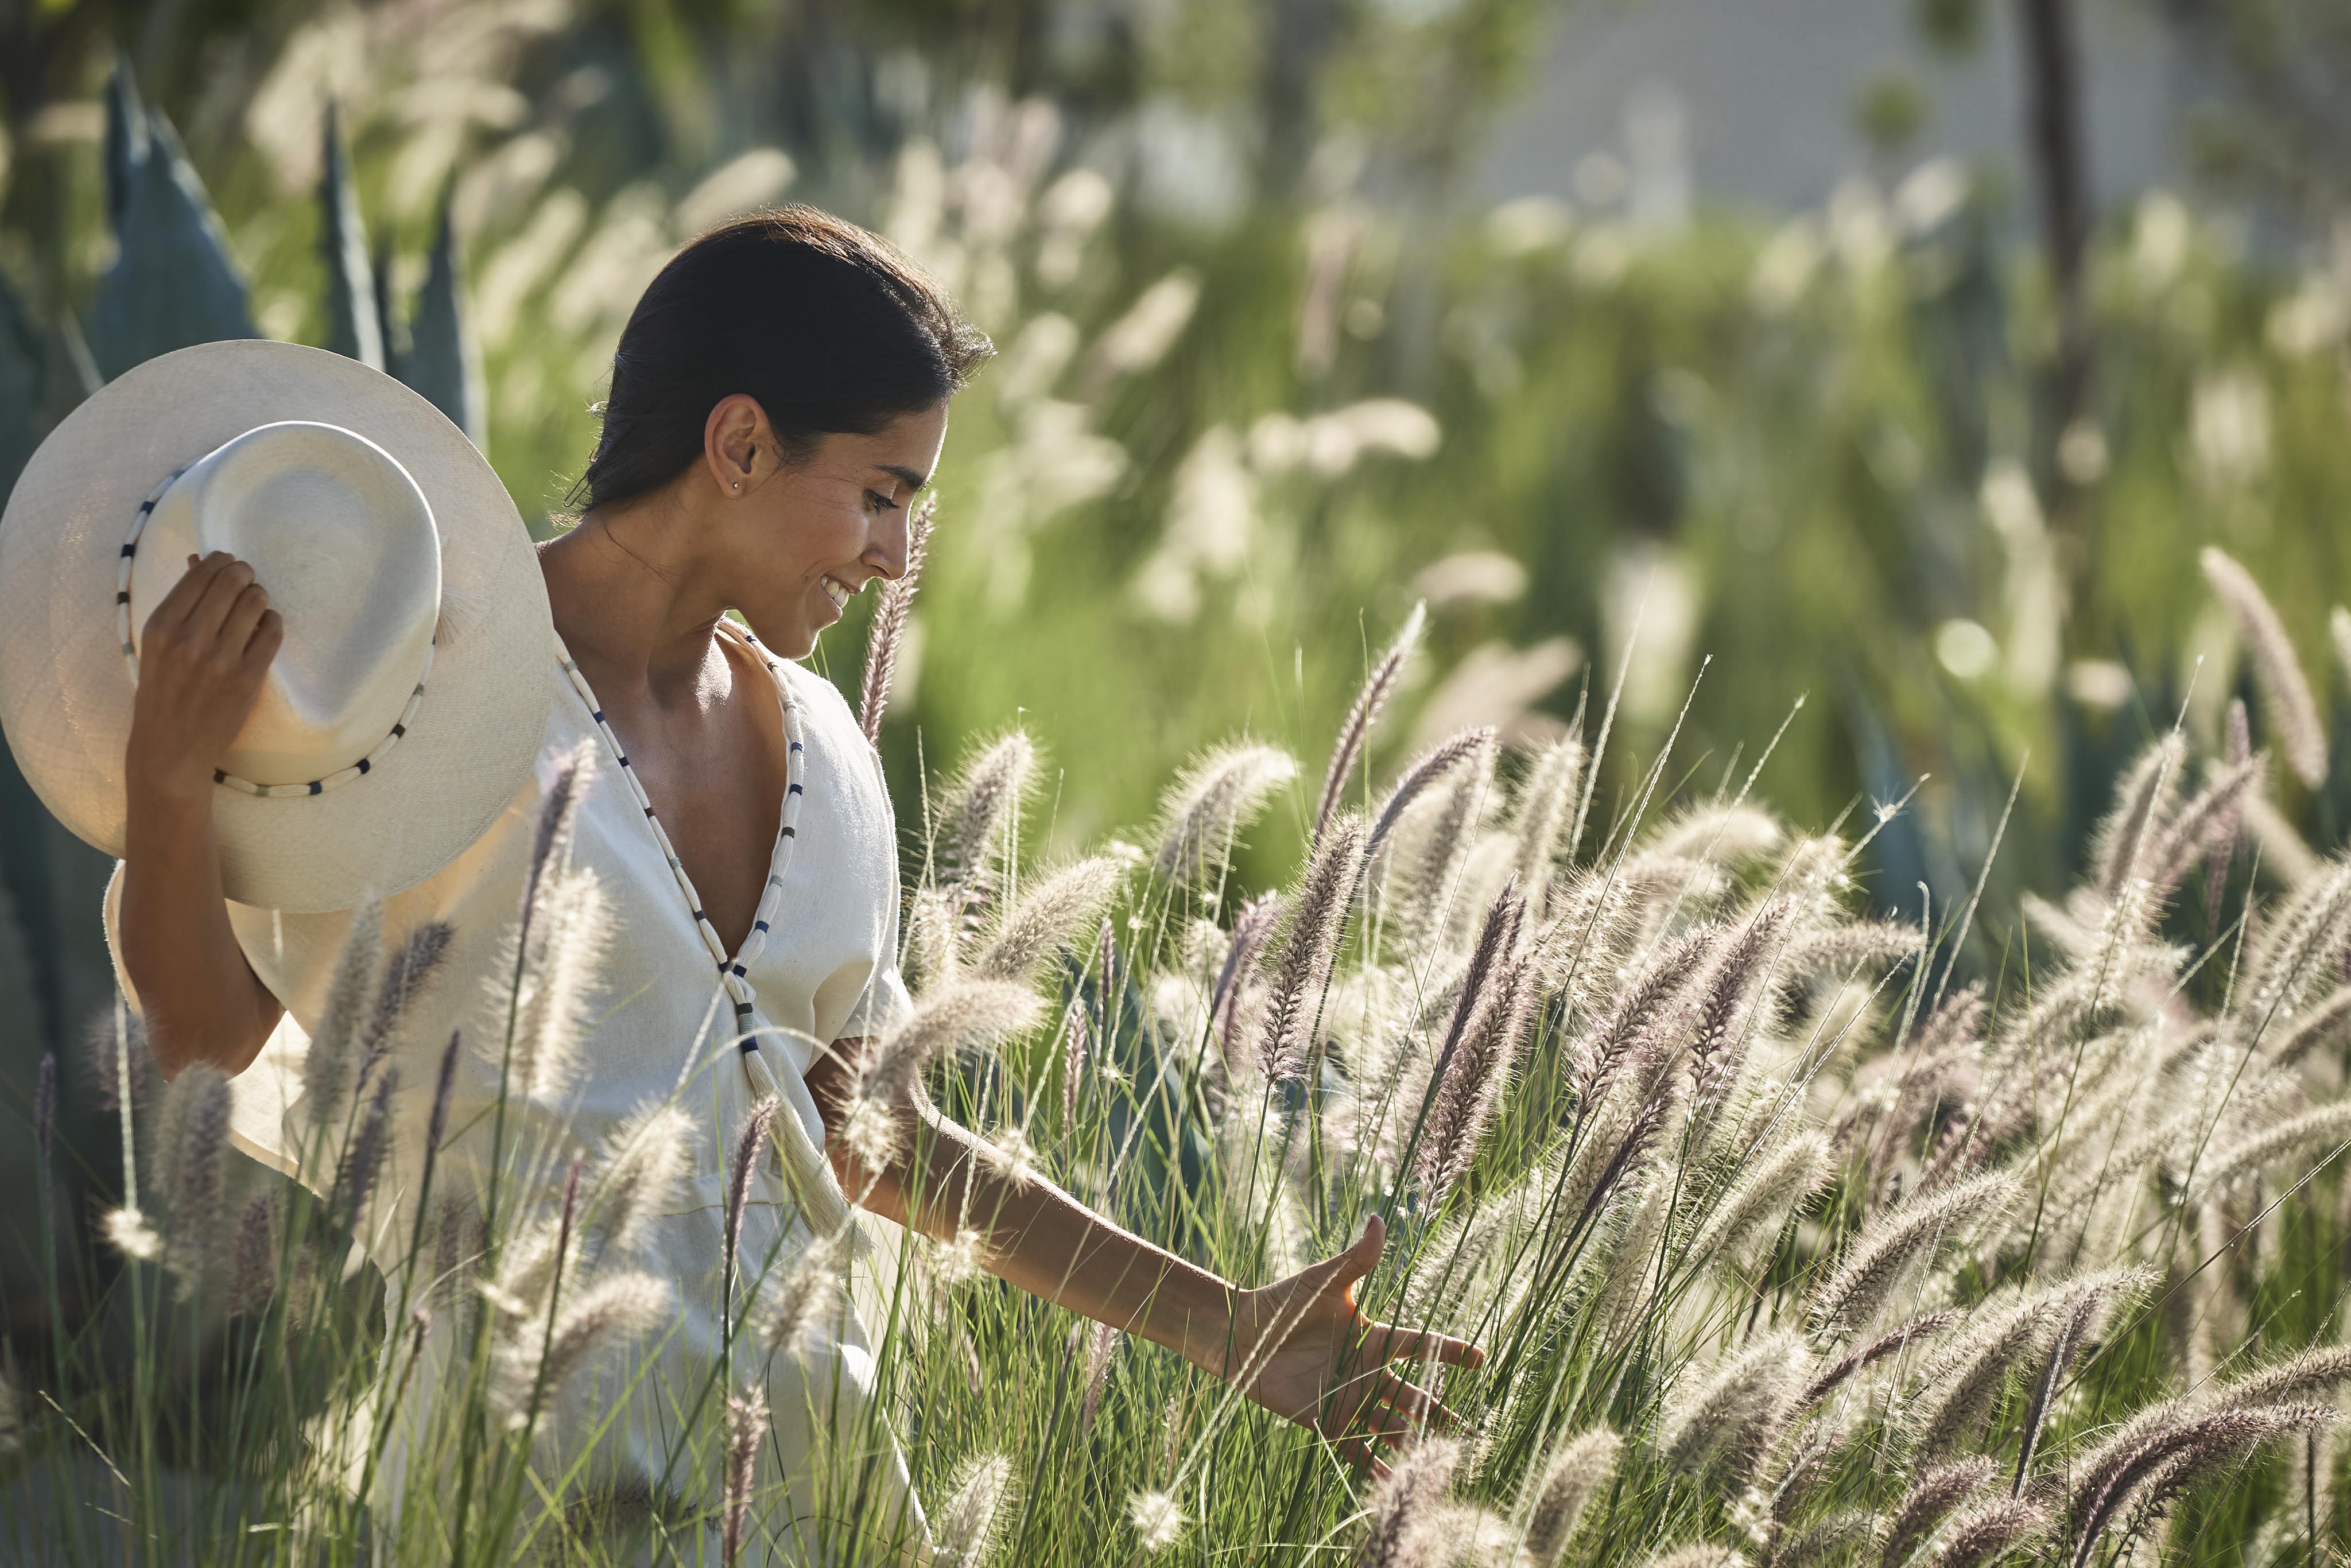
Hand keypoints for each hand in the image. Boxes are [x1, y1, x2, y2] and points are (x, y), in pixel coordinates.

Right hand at [126, 552, 282, 797]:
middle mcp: (188, 638)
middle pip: (231, 582)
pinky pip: (272, 632)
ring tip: (255, 603)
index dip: (220, 562)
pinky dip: (272, 622)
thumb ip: (180, 604)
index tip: (229, 562)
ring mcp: (219, 658)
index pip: (199, 575)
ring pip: (255, 602)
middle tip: (246, 578)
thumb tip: (202, 559)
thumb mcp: (158, 646)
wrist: (170, 749)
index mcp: (160, 627)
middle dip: (244, 573)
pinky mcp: (247, 677)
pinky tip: (265, 626)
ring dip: (259, 596)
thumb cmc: (162, 693)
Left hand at [1206, 1213, 1483, 1476]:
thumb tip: (1378, 1217)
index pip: (1419, 1347)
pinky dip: (1373, 1465)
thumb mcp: (1323, 1281)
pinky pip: (1354, 1449)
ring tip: (1435, 1459)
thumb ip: (1355, 1259)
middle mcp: (1365, 1373)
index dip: (1448, 1352)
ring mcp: (1347, 1400)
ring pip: (1389, 1425)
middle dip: (1438, 1411)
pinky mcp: (1324, 1422)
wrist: (1240, 1335)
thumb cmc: (1282, 1302)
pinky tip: (1391, 1482)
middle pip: (1411, 1396)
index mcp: (1372, 1338)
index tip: (1479, 1360)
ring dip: (1410, 1441)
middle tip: (1469, 1428)